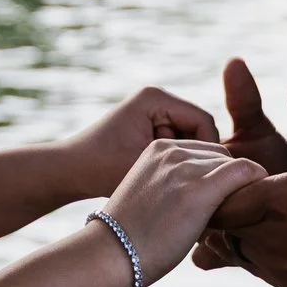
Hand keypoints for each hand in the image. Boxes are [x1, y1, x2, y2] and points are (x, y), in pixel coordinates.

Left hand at [61, 86, 219, 198]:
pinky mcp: (149, 126)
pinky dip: (175, 163)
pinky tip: (170, 184)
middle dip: (200, 158)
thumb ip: (181, 166)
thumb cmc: (99, 169)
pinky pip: (176, 144)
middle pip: (199, 129)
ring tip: (184, 188)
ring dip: (188, 163)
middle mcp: (156, 99)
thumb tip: (219, 173)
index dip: (211, 152)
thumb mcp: (144, 167)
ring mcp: (153, 112)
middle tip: (202, 188)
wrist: (67, 171)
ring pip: (190, 140)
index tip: (211, 182)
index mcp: (155, 98)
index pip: (204, 121)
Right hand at [97, 139, 267, 286]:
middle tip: (231, 211)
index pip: (204, 151)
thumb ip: (175, 185)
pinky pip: (243, 172)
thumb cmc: (130, 236)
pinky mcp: (199, 189)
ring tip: (236, 216)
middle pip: (221, 156)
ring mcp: (184, 168)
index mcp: (157, 148)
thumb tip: (208, 200)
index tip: (222, 200)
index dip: (217, 175)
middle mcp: (171, 151)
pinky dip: (256, 181)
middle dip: (229, 180)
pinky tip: (258, 199)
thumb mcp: (150, 195)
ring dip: (239, 188)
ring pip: (234, 165)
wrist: (110, 255)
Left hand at [200, 81, 286, 286]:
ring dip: (240, 230)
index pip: (218, 195)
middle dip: (224, 204)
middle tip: (242, 185)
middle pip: (219, 224)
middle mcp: (269, 241)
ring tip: (263, 209)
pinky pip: (258, 271)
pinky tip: (285, 236)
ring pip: (235, 250)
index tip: (236, 169)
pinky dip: (259, 253)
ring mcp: (281, 271)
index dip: (219, 181)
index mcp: (278, 202)